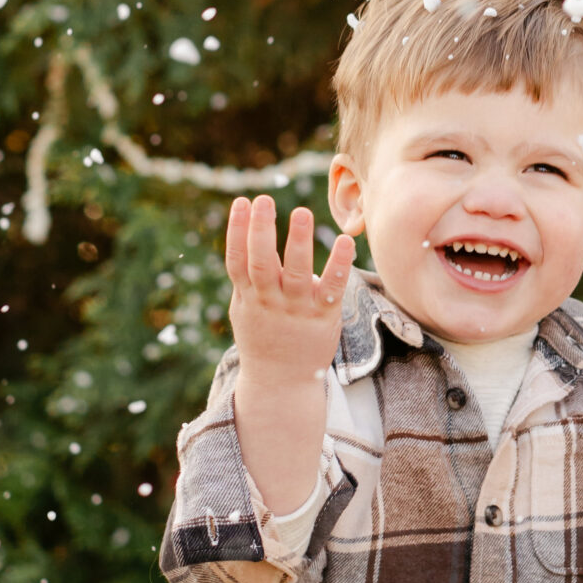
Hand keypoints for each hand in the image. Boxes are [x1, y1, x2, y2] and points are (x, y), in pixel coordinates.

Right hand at [226, 196, 356, 390]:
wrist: (281, 382)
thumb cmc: (263, 337)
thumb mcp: (244, 309)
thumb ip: (246, 277)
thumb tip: (245, 235)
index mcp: (248, 296)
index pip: (237, 259)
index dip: (237, 230)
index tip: (241, 202)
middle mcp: (269, 301)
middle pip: (262, 262)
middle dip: (262, 230)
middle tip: (264, 200)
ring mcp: (296, 309)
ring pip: (296, 273)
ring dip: (298, 242)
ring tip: (302, 212)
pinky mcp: (322, 317)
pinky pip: (331, 288)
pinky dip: (338, 265)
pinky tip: (345, 242)